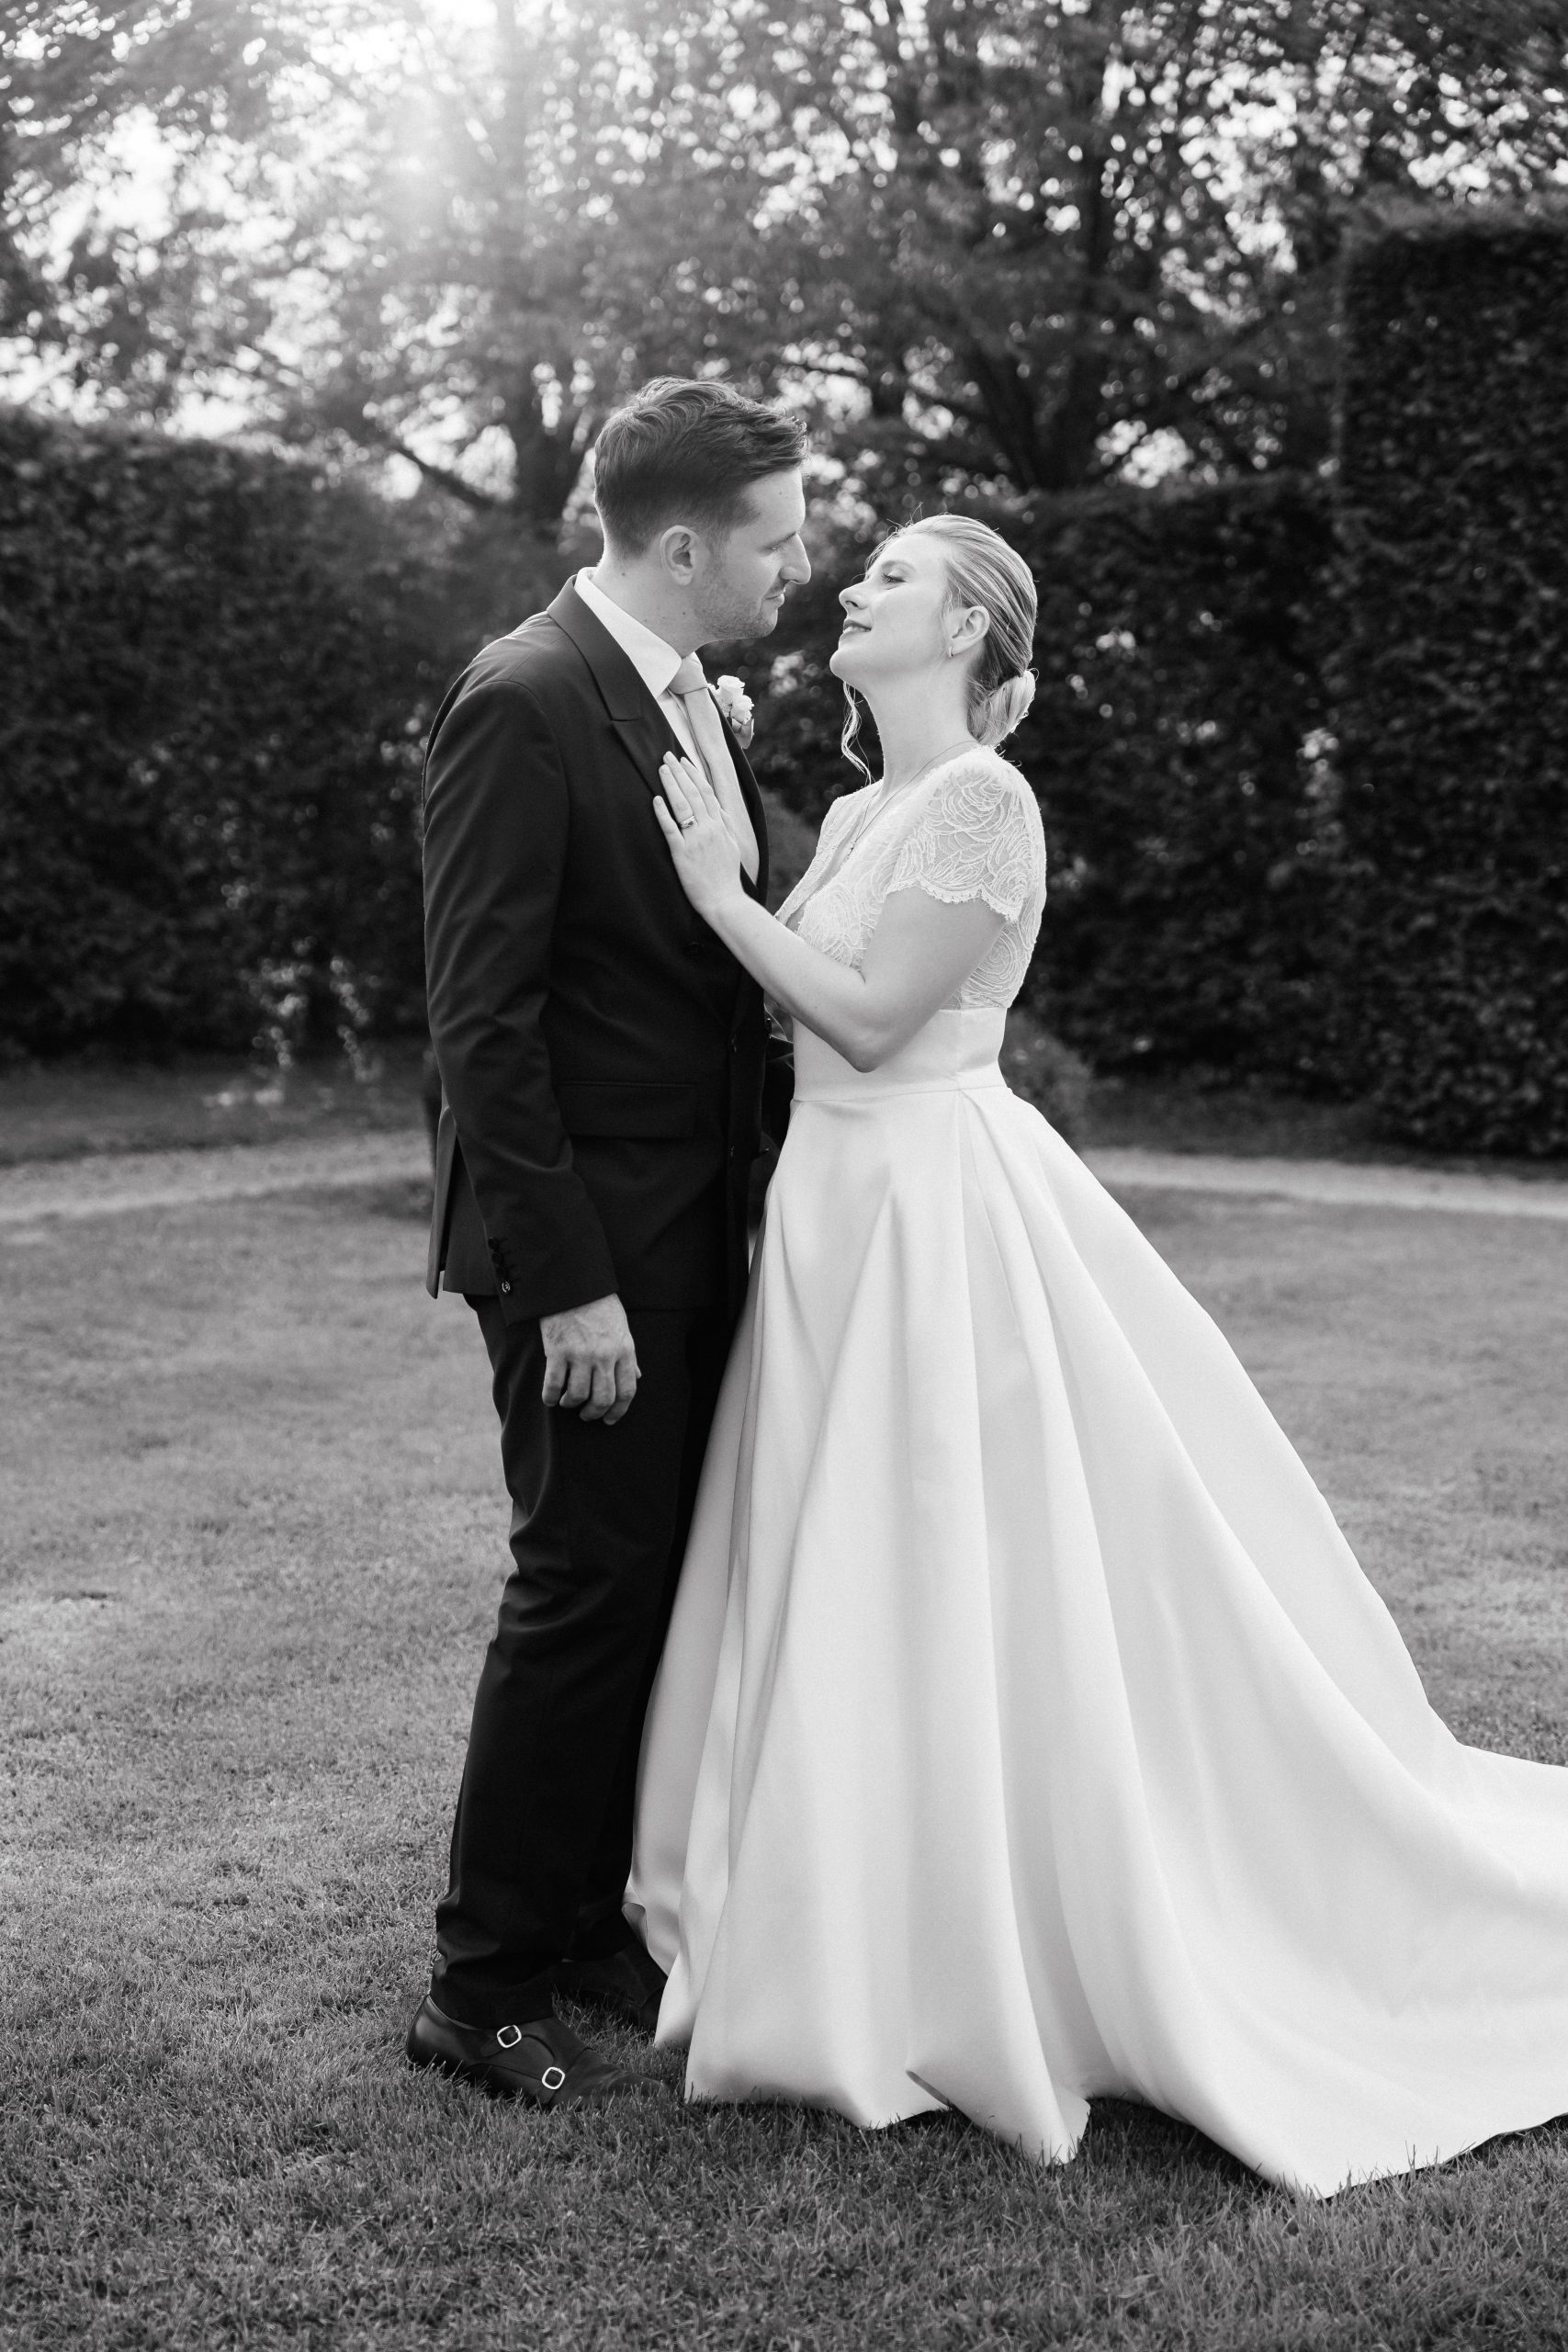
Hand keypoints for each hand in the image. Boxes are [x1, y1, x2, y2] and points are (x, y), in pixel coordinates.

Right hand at [539, 1293, 638, 1423]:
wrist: (574, 1284)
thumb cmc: (599, 1306)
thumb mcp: (622, 1329)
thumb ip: (628, 1356)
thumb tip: (635, 1377)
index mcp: (624, 1350)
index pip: (627, 1391)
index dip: (618, 1411)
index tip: (609, 1419)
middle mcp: (604, 1355)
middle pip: (602, 1399)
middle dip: (594, 1413)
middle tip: (586, 1415)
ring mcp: (580, 1354)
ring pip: (577, 1395)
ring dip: (571, 1405)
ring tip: (567, 1403)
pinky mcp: (557, 1351)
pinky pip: (553, 1385)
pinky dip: (551, 1397)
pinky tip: (550, 1398)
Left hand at [654, 750, 745, 919]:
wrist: (725, 901)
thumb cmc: (727, 877)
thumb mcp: (733, 847)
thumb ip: (726, 826)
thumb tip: (720, 810)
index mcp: (720, 826)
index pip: (707, 792)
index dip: (694, 774)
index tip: (684, 760)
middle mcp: (709, 829)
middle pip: (693, 793)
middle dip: (679, 772)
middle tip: (666, 756)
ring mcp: (696, 840)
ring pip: (682, 806)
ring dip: (671, 785)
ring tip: (661, 769)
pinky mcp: (682, 854)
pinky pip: (671, 829)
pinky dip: (663, 813)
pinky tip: (656, 799)